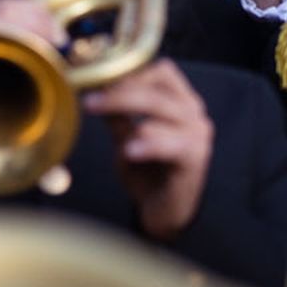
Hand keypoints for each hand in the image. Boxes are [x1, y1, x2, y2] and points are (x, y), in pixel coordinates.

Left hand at [84, 59, 213, 240]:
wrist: (167, 214)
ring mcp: (197, 134)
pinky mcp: (195, 158)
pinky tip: (130, 150)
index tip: (97, 80)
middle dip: (119, 90)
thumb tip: (94, 90)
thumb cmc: (150, 175)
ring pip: (161, 108)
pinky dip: (148, 143)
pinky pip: (172, 143)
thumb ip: (117, 117)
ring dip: (126, 107)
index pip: (161, 71)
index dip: (129, 72)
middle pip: (158, 85)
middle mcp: (193, 113)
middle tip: (89, 99)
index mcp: (180, 103)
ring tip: (97, 111)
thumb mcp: (127, 140)